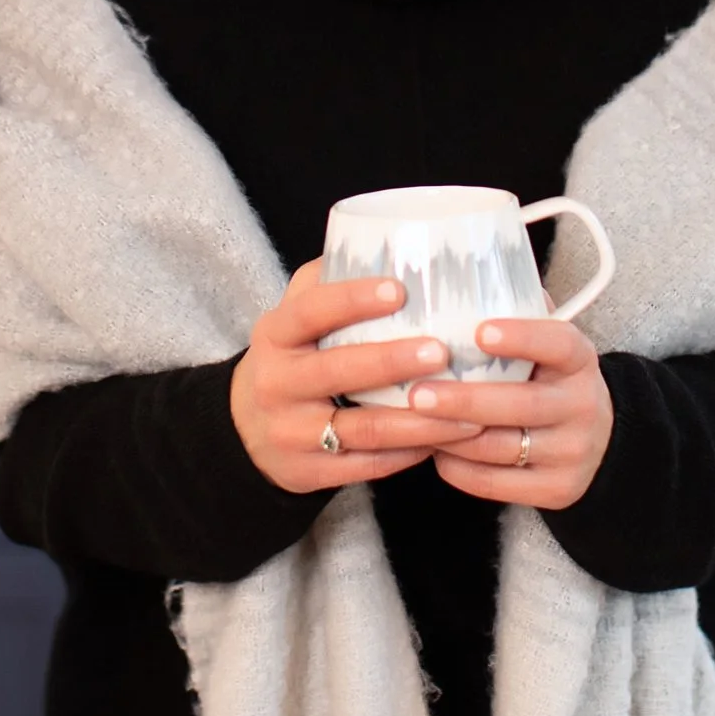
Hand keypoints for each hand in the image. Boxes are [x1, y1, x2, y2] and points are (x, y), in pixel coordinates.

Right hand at [231, 262, 484, 493]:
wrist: (246, 428)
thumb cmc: (292, 356)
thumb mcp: (294, 315)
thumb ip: (330, 279)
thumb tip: (392, 242)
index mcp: (275, 334)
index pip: (310, 311)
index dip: (352, 300)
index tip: (399, 289)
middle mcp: (276, 382)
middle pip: (338, 372)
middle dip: (393, 361)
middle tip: (443, 350)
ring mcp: (290, 433)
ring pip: (362, 429)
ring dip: (419, 421)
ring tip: (468, 410)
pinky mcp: (307, 473)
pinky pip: (366, 466)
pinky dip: (409, 454)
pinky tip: (445, 440)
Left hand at [409, 318, 613, 509]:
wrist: (599, 440)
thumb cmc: (552, 378)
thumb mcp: (549, 342)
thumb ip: (519, 311)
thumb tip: (464, 274)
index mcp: (579, 360)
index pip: (558, 344)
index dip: (521, 337)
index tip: (478, 330)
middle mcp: (581, 406)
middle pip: (521, 405)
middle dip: (464, 400)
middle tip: (417, 393)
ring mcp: (572, 452)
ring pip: (503, 448)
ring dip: (452, 436)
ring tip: (412, 421)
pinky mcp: (558, 490)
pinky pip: (498, 484)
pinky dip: (460, 468)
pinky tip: (435, 450)